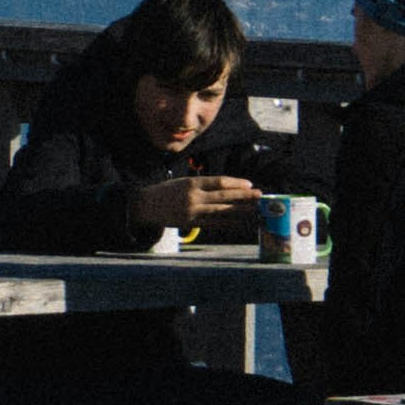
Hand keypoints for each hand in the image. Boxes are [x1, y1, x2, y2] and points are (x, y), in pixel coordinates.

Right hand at [131, 169, 260, 231]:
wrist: (145, 205)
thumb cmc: (166, 191)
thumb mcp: (183, 183)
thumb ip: (202, 186)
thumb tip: (227, 189)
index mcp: (191, 182)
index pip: (219, 182)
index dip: (236, 184)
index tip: (250, 184)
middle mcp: (193, 197)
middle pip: (224, 196)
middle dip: (244, 197)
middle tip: (260, 196)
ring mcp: (192, 211)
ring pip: (222, 211)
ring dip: (241, 211)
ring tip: (256, 211)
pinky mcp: (191, 223)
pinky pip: (215, 223)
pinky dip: (230, 223)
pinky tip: (241, 223)